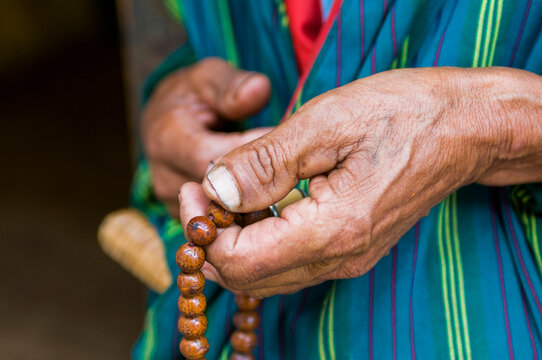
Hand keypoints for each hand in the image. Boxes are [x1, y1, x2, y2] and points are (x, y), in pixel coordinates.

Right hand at [142, 57, 272, 216]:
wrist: (171, 119)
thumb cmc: (196, 95)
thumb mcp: (212, 78)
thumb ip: (233, 86)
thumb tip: (259, 90)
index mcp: (169, 140)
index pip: (216, 163)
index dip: (254, 160)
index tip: (286, 146)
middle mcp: (167, 178)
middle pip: (221, 196)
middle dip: (261, 183)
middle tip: (297, 169)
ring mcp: (175, 203)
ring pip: (223, 215)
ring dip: (256, 202)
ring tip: (288, 182)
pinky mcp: (188, 217)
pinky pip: (222, 224)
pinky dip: (248, 214)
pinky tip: (274, 198)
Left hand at [180, 67, 541, 297]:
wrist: (463, 129)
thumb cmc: (402, 115)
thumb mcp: (325, 123)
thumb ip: (265, 163)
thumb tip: (214, 189)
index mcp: (332, 230)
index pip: (240, 261)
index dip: (203, 229)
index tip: (193, 188)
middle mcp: (339, 258)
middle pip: (247, 277)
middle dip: (211, 238)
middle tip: (202, 190)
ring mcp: (346, 259)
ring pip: (265, 274)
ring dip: (233, 239)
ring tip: (227, 191)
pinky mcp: (349, 249)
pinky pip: (288, 261)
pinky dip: (259, 238)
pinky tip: (259, 200)